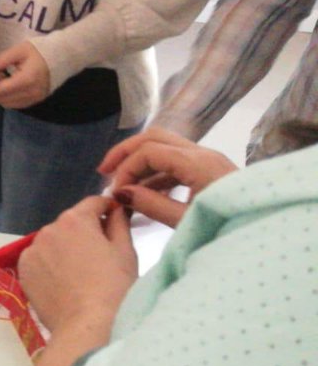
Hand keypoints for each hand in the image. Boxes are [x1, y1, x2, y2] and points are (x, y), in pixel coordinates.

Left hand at [0, 41, 50, 108]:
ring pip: (8, 104)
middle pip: (2, 99)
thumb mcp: (18, 51)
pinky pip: (16, 104)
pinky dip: (7, 97)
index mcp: (26, 80)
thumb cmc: (40, 50)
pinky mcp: (37, 100)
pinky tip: (7, 84)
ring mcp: (35, 99)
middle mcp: (31, 93)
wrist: (63, 56)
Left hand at [18, 197, 136, 333]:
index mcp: (75, 219)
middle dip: (84, 232)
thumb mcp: (124, 250)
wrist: (87, 324)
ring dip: (64, 248)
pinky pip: (39, 260)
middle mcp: (48, 229)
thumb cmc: (114, 286)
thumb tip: (116, 207)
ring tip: (79, 273)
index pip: (94, 202)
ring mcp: (32, 250)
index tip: (115, 221)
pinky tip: (62, 281)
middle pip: (71, 223)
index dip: (107, 210)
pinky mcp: (23, 271)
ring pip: (53, 241)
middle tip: (99, 256)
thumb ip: (119, 222)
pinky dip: (49, 265)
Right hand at [97, 126, 237, 226]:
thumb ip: (152, 205)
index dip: (126, 169)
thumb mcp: (186, 222)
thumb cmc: (225, 227)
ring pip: (164, 146)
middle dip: (126, 152)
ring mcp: (207, 159)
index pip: (149, 152)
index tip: (115, 193)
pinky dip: (154, 171)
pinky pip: (175, 161)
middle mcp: (203, 153)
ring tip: (120, 183)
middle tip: (103, 171)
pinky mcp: (209, 170)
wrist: (262, 229)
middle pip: (154, 136)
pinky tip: (143, 192)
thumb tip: (121, 192)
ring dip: (139, 161)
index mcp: (198, 163)